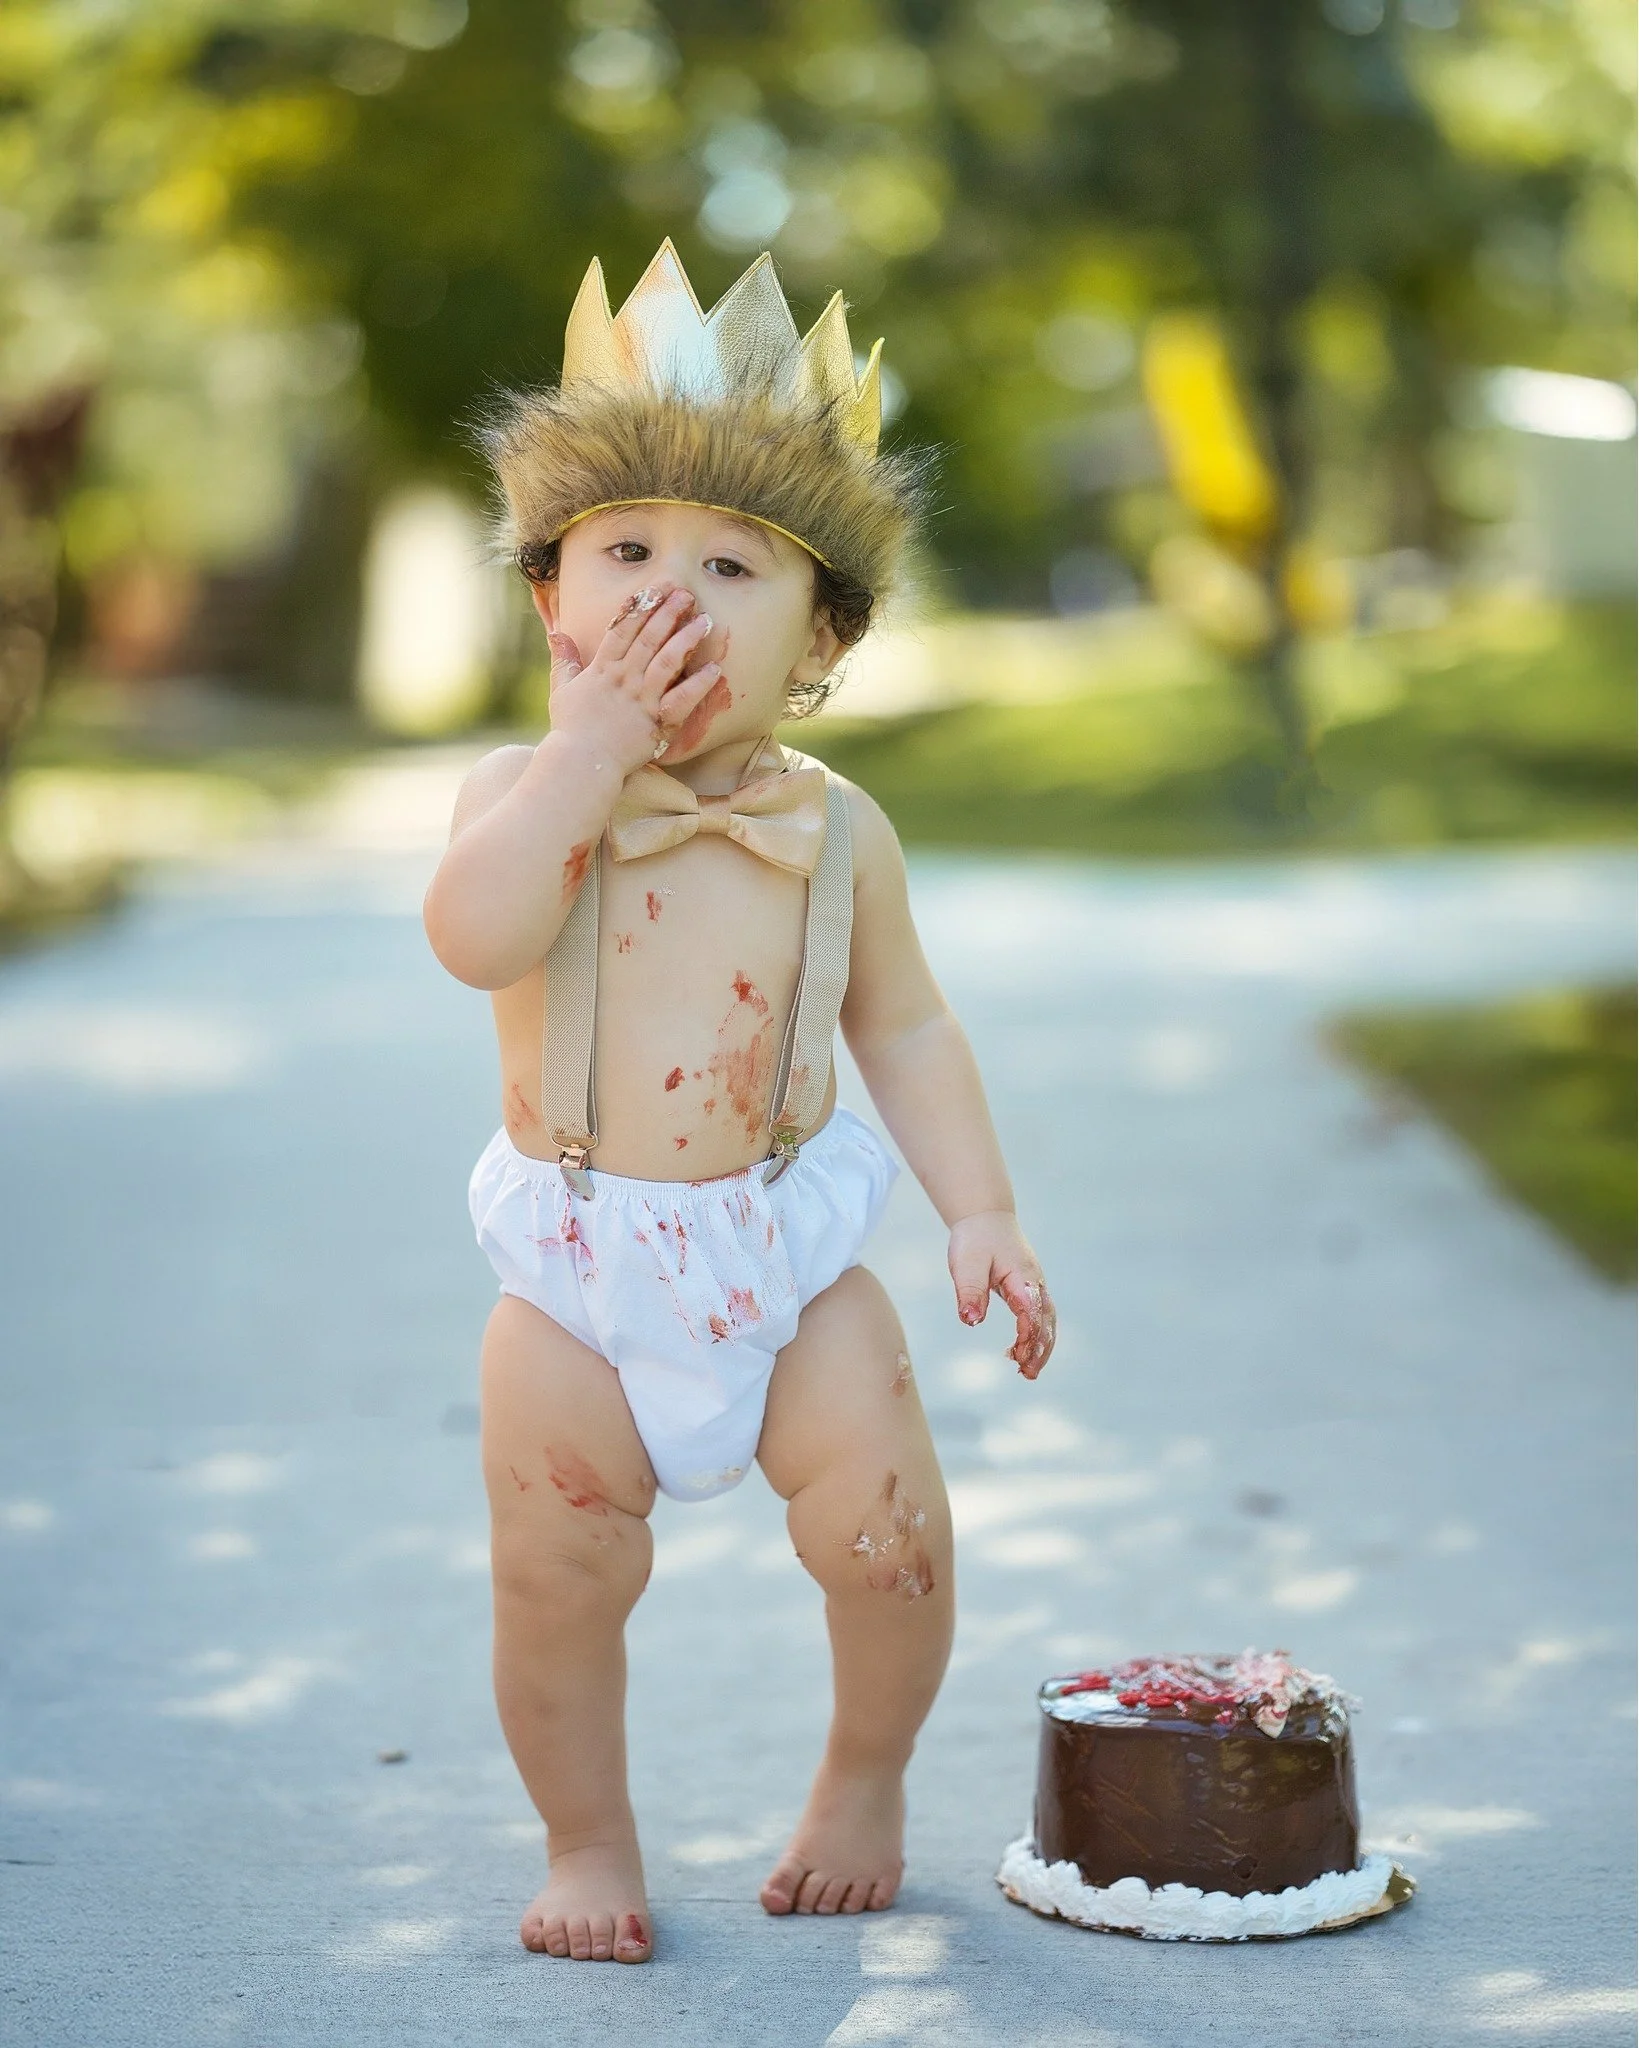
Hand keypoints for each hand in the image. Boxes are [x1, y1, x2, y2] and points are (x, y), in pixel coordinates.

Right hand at [546, 583, 725, 777]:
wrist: (581, 763)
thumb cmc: (571, 730)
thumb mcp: (561, 689)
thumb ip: (564, 660)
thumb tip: (557, 633)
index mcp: (602, 669)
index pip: (623, 629)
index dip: (641, 606)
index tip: (657, 589)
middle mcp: (624, 679)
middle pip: (648, 638)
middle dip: (667, 613)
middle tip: (686, 593)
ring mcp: (641, 700)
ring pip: (666, 661)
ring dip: (686, 639)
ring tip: (704, 621)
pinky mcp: (656, 722)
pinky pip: (681, 700)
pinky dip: (699, 685)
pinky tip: (715, 670)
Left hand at [948, 1211, 1055, 1378]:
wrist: (985, 1216)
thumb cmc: (975, 1239)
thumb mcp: (966, 1263)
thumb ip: (970, 1291)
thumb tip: (971, 1321)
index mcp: (1022, 1276)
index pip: (1030, 1311)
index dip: (1026, 1335)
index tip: (1016, 1355)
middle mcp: (1035, 1283)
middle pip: (1046, 1320)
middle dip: (1040, 1349)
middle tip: (1027, 1373)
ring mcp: (1035, 1286)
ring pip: (1047, 1320)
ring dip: (1042, 1346)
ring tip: (1029, 1371)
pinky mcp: (1030, 1289)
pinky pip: (1040, 1316)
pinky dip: (1037, 1336)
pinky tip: (1024, 1351)